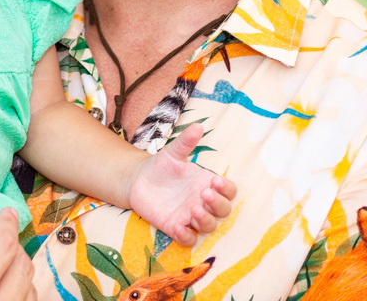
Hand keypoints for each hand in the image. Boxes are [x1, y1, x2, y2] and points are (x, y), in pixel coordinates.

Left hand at [126, 123, 236, 245]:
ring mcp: (190, 216)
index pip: (229, 191)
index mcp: (206, 184)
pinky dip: (187, 237)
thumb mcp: (172, 153)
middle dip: (218, 205)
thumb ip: (185, 142)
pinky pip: (188, 239)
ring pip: (209, 227)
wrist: (137, 180)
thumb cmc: (160, 166)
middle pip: (224, 211)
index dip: (226, 189)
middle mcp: (203, 202)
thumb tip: (198, 125)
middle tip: (204, 194)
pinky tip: (179, 227)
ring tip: (192, 208)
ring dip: (205, 220)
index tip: (214, 180)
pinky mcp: (175, 227)